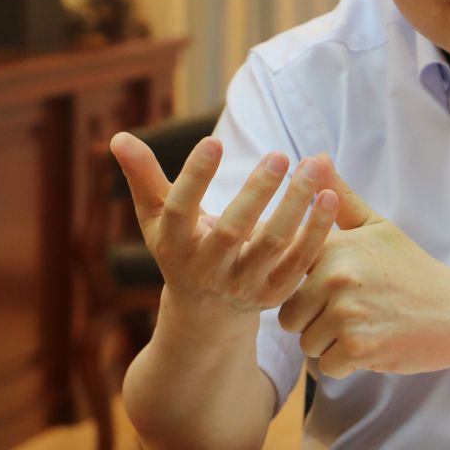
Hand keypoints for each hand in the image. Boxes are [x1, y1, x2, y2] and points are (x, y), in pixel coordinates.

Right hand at [111, 133, 339, 317]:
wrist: (207, 313)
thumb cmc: (181, 248)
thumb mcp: (158, 218)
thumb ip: (143, 177)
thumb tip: (118, 136)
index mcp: (174, 246)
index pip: (180, 210)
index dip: (195, 177)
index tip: (214, 141)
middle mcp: (207, 269)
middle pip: (232, 231)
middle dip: (256, 192)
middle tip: (279, 154)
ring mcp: (243, 285)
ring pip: (272, 245)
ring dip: (295, 205)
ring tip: (313, 165)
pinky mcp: (275, 294)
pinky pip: (300, 262)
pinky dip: (317, 232)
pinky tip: (331, 197)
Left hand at [277, 167, 449, 387]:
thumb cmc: (413, 270)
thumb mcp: (378, 228)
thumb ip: (339, 198)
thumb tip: (313, 158)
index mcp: (334, 247)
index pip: (284, 273)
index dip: (303, 286)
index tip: (331, 289)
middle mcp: (336, 278)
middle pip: (289, 315)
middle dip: (314, 321)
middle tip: (353, 311)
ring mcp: (347, 314)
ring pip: (306, 343)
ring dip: (330, 344)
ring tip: (366, 326)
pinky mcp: (359, 348)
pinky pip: (326, 366)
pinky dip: (346, 364)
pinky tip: (373, 344)